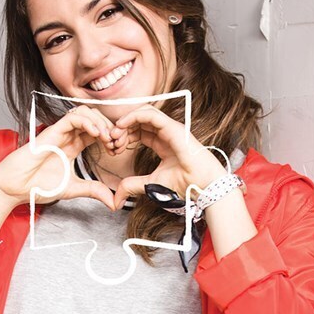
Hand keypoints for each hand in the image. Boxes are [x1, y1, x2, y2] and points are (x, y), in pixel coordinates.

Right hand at [0, 105, 123, 211]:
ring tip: (107, 138)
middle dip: (110, 127)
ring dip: (101, 122)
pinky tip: (97, 134)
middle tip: (116, 143)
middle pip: (95, 118)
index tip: (117, 151)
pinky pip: (73, 117)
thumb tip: (113, 202)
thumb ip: (93, 191)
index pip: (98, 132)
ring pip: (86, 112)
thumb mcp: (73, 189)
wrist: (15, 187)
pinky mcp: (52, 131)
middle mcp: (68, 136)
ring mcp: (60, 132)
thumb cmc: (37, 186)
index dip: (111, 137)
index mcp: (74, 146)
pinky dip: (88, 122)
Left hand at [108, 105, 227, 208]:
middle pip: (139, 121)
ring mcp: (170, 129)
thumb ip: (132, 187)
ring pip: (143, 113)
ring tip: (115, 134)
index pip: (139, 132)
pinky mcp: (173, 127)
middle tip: (110, 141)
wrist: (202, 186)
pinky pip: (150, 114)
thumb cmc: (184, 185)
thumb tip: (115, 200)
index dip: (124, 137)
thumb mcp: (149, 185)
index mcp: (163, 144)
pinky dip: (133, 116)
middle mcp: (166, 133)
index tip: (113, 149)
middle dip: (121, 129)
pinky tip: (121, 125)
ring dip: (125, 122)